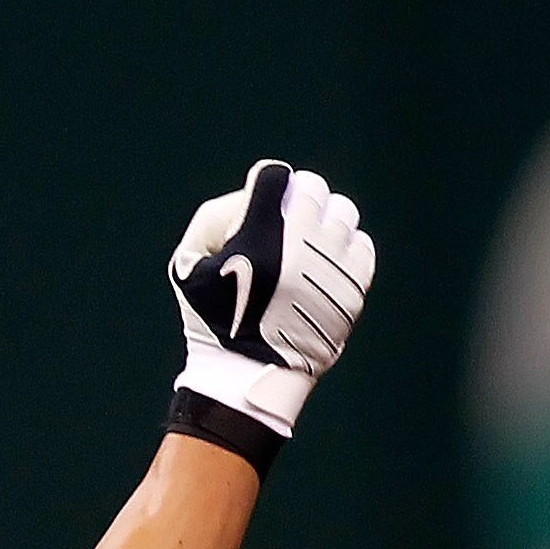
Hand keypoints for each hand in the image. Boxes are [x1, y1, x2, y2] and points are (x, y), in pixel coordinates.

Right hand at [168, 161, 373, 434]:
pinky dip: (345, 249)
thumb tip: (252, 193)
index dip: (265, 185)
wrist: (250, 372)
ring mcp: (332, 262)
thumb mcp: (188, 267)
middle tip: (283, 225)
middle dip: (296, 201)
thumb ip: (212, 219)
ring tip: (307, 246)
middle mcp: (300, 242)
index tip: (261, 201)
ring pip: (342, 212)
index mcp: (258, 233)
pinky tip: (324, 266)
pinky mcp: (354, 284)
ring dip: (323, 221)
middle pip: (313, 188)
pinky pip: (361, 245)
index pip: (275, 176)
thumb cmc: (212, 319)